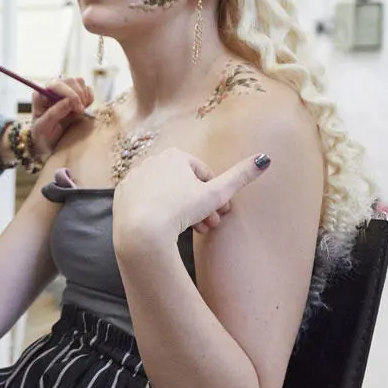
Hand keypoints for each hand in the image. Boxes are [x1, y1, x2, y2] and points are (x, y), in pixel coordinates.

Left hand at [29, 77, 93, 158]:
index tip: (78, 110)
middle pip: (71, 81)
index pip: (57, 85)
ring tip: (78, 112)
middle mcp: (51, 88)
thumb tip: (70, 100)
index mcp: (40, 94)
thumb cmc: (42, 135)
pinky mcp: (75, 93)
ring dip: (84, 97)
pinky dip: (89, 98)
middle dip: (79, 97)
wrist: (48, 142)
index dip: (71, 95)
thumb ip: (54, 113)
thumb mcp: (43, 127)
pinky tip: (83, 109)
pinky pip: (87, 88)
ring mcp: (64, 89)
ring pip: (80, 82)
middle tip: (79, 113)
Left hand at [113, 149, 271, 245]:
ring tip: (193, 231)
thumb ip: (241, 176)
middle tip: (210, 226)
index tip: (220, 212)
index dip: (215, 195)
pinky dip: (158, 213)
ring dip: (182, 211)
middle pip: (184, 186)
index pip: (204, 175)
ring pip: (166, 195)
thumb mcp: (216, 194)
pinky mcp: (122, 195)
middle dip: (200, 206)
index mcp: (175, 156)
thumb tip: (265, 158)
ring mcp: (134, 178)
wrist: (141, 231)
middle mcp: (151, 161)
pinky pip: (147, 203)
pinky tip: (166, 228)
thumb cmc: (180, 210)